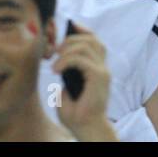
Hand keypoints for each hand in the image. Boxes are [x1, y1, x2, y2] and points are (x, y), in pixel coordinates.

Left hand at [52, 23, 114, 140]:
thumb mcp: (66, 87)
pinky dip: (66, 61)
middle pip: (91, 39)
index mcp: (97, 68)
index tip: (67, 27)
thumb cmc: (76, 113)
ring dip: (67, 50)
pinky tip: (56, 70)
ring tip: (55, 62)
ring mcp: (103, 72)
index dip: (82, 30)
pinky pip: (82, 60)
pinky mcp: (99, 78)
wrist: (86, 129)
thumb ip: (65, 71)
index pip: (94, 40)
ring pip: (87, 46)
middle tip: (55, 51)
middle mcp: (102, 68)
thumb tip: (57, 55)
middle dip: (70, 39)